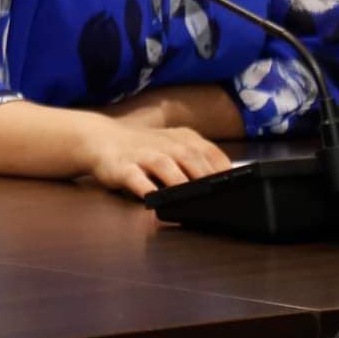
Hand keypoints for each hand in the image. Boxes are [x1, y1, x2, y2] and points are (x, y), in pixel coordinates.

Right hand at [83, 121, 231, 197]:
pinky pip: (135, 177)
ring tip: (189, 199)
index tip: (238, 190)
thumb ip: (199, 161)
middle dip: (205, 178)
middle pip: (191, 158)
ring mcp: (142, 154)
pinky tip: (153, 199)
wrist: (100, 138)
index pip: (212, 153)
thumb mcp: (175, 146)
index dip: (226, 172)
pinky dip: (145, 188)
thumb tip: (227, 186)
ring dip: (178, 182)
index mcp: (183, 138)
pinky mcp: (122, 167)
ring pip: (164, 165)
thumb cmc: (145, 148)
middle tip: (218, 199)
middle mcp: (165, 143)